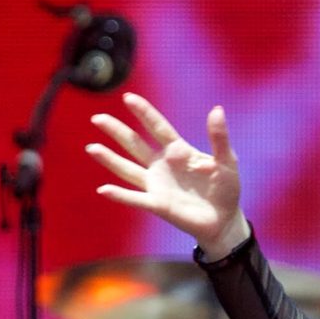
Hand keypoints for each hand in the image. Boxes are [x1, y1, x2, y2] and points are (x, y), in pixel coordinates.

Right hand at [87, 92, 246, 256]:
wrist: (225, 220)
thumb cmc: (226, 189)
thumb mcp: (227, 161)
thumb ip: (219, 137)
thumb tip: (216, 109)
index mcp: (179, 151)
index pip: (158, 127)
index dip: (144, 112)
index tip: (128, 97)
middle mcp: (162, 165)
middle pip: (135, 144)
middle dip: (117, 131)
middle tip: (97, 118)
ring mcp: (157, 185)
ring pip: (128, 169)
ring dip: (110, 159)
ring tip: (91, 148)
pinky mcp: (158, 204)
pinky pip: (136, 198)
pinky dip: (120, 195)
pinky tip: (104, 189)